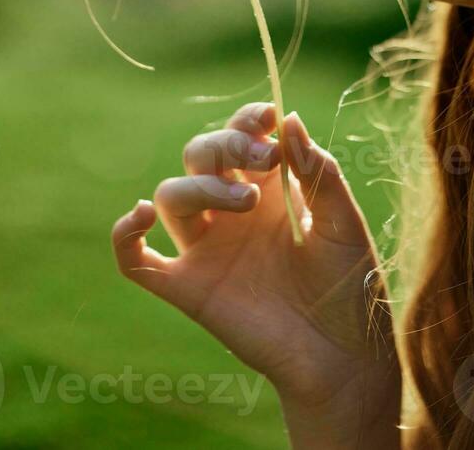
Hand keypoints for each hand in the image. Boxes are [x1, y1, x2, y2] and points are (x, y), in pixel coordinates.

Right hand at [111, 103, 399, 446]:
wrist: (342, 356)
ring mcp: (207, 249)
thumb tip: (288, 120)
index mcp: (271, 191)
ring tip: (247, 201)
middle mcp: (233, 213)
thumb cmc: (350, 289)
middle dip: (228, 146)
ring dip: (201, 185)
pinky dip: (124, 235)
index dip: (247, 120)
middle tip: (265, 163)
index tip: (268, 117)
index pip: (241, 137)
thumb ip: (318, 173)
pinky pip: (136, 260)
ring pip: (171, 195)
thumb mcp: (344, 223)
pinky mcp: (188, 288)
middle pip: (201, 155)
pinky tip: (140, 215)